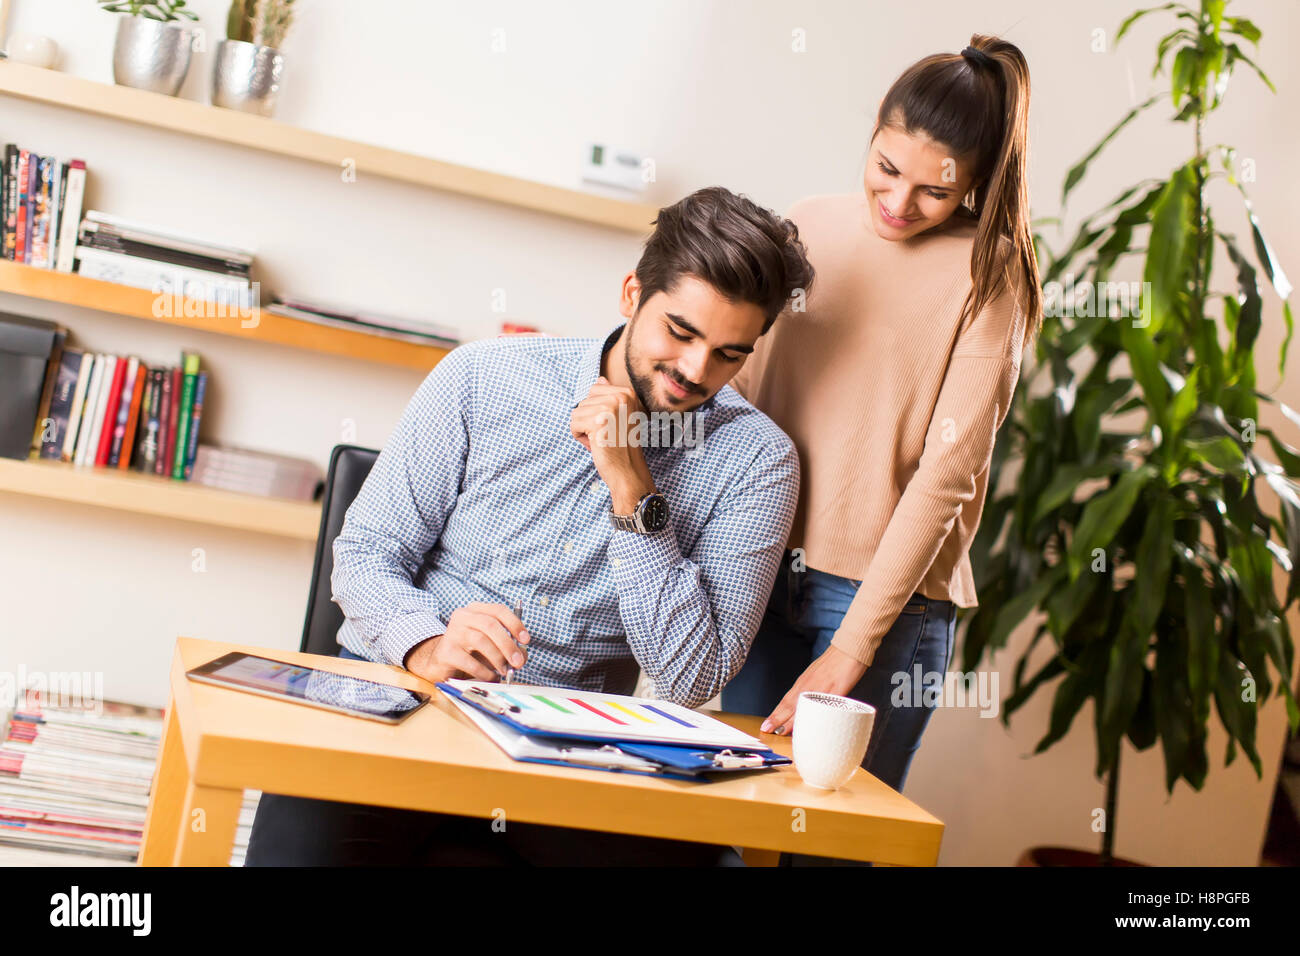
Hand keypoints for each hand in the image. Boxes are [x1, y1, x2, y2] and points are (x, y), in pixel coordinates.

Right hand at [403, 603, 528, 683]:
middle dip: (508, 644)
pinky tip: (490, 676)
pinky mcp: (446, 651)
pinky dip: (484, 671)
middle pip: (490, 625)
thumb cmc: (470, 652)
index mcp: (476, 610)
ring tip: (504, 671)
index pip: (498, 610)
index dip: (515, 624)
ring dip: (497, 658)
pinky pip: (470, 661)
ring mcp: (452, 633)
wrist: (441, 663)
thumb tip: (522, 656)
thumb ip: (508, 648)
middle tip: (518, 662)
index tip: (526, 640)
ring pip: (480, 641)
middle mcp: (462, 617)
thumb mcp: (492, 646)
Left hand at [569, 377, 656, 512]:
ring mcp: (609, 409)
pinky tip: (595, 444)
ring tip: (601, 440)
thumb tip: (600, 379)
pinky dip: (579, 437)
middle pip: (584, 401)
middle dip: (589, 420)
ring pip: (576, 412)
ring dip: (584, 429)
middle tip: (606, 435)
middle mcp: (620, 397)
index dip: (596, 409)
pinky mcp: (597, 422)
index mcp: (628, 393)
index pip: (595, 389)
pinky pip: (573, 424)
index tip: (610, 423)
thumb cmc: (623, 446)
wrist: (628, 470)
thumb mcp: (621, 416)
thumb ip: (611, 397)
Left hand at [761, 644, 868, 734]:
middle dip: (778, 719)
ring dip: (791, 720)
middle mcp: (809, 685)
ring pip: (803, 706)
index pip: (786, 701)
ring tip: (780, 731)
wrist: (850, 647)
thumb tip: (803, 702)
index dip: (776, 714)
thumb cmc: (835, 662)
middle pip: (790, 705)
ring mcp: (822, 688)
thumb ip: (810, 688)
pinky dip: (816, 717)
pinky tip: (811, 726)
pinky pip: (824, 706)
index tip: (767, 724)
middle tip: (767, 730)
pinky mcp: (836, 690)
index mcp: (804, 682)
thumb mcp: (817, 674)